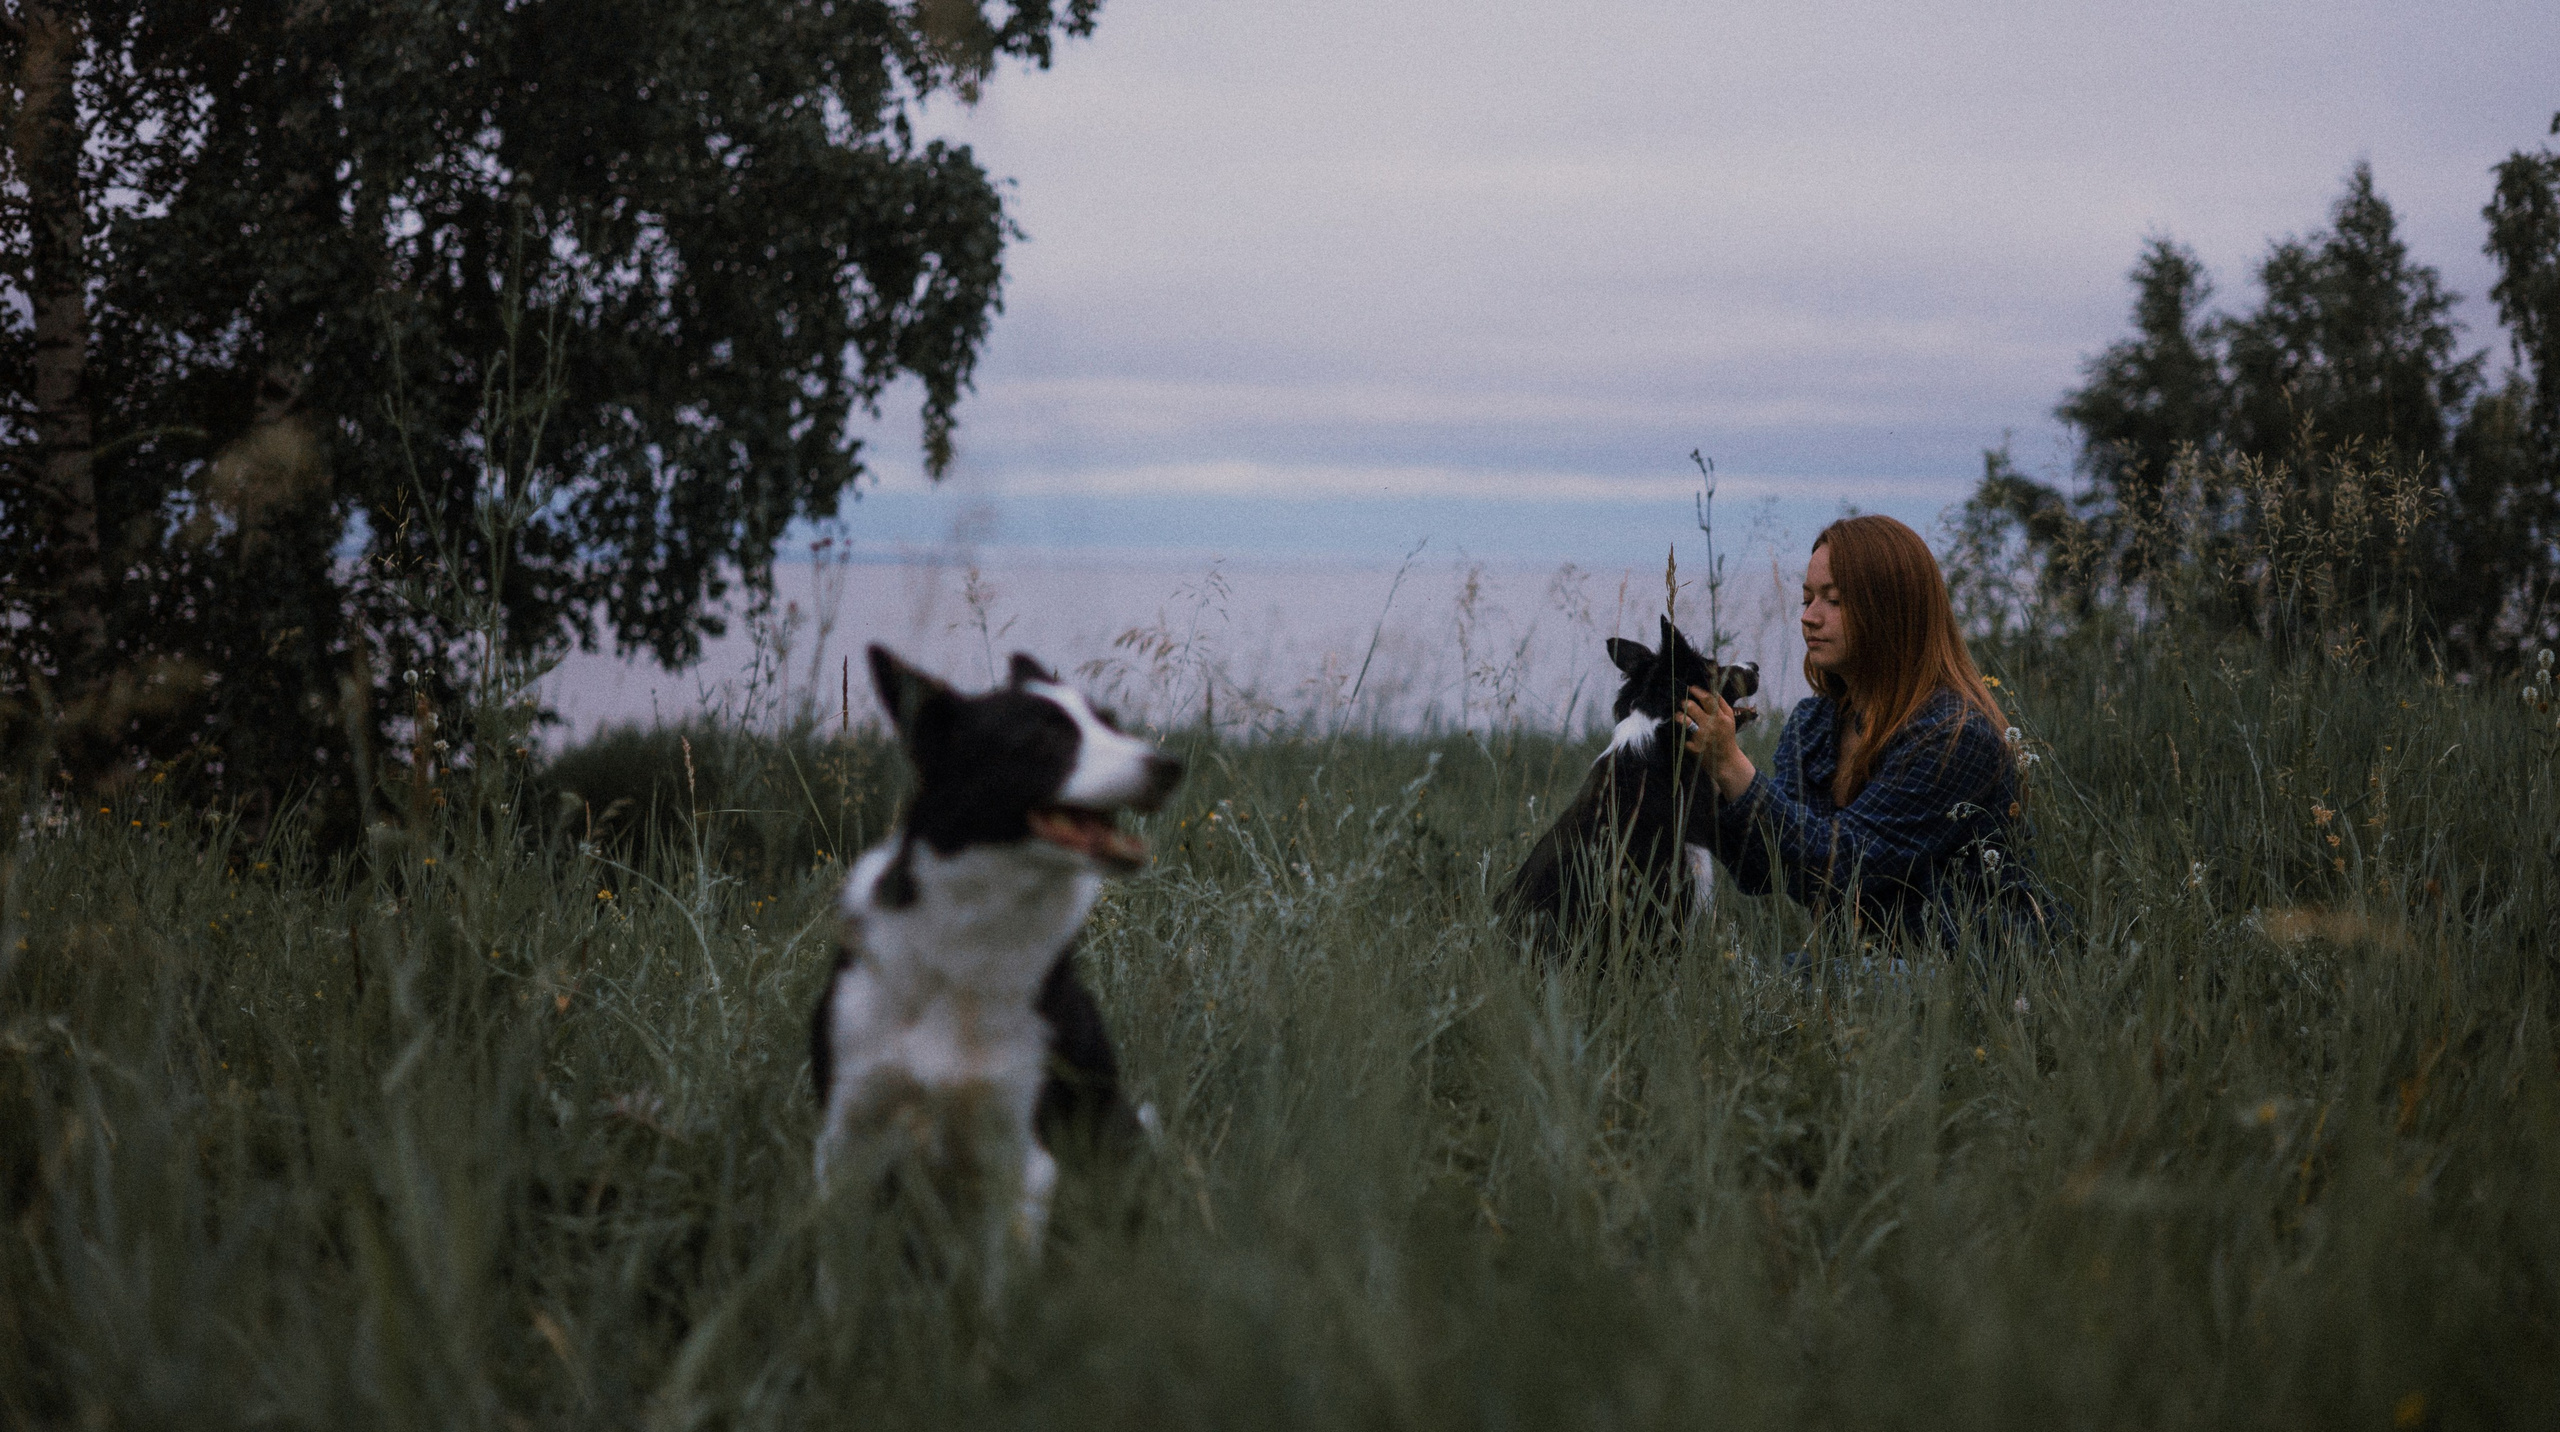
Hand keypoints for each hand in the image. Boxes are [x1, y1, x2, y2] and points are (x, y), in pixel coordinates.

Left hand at [1680, 686, 1756, 800]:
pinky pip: (1680, 737)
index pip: (1707, 699)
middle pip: (1692, 707)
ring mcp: (1701, 737)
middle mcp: (1710, 726)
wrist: (1726, 761)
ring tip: (1678, 715)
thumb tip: (1712, 689)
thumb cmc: (1726, 737)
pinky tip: (1677, 732)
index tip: (1691, 688)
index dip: (1697, 691)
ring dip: (1678, 715)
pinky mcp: (1693, 748)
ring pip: (1684, 720)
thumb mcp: (1730, 719)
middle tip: (1682, 702)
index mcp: (1720, 717)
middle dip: (1684, 702)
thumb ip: (1722, 704)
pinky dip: (1677, 734)